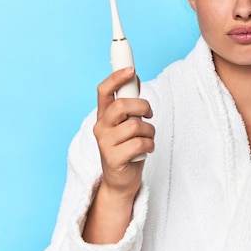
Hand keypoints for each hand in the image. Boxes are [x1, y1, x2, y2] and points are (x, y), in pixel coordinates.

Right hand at [93, 67, 154, 197]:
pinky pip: (139, 144)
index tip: (131, 69)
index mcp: (104, 115)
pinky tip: (146, 151)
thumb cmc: (127, 148)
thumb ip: (129, 103)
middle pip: (122, 106)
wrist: (121, 181)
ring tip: (147, 139)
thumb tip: (133, 77)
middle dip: (142, 107)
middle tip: (150, 114)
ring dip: (149, 132)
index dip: (116, 77)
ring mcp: (105, 143)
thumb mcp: (128, 122)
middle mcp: (100, 127)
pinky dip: (149, 146)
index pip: (103, 91)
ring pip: (135, 126)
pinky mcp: (113, 159)